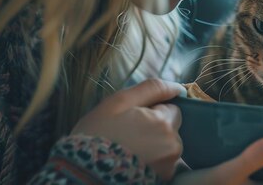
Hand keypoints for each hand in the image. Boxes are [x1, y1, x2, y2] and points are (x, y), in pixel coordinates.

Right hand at [70, 78, 184, 180]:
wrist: (84, 172)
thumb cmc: (98, 134)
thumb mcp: (118, 102)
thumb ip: (151, 89)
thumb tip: (178, 87)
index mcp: (164, 123)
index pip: (172, 108)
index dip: (153, 110)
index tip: (133, 118)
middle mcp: (173, 145)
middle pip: (171, 127)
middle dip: (156, 127)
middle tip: (128, 133)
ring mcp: (169, 165)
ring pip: (167, 145)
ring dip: (154, 144)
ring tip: (129, 148)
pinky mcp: (163, 178)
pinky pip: (163, 162)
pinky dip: (153, 160)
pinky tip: (133, 160)